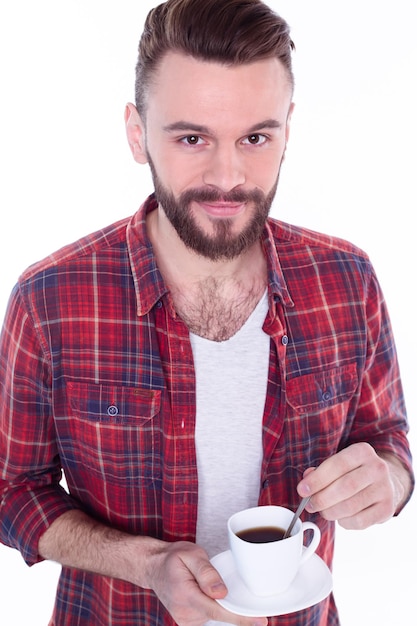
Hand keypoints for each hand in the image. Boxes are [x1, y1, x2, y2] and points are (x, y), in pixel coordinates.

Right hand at [145, 540, 266, 625]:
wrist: (153, 567)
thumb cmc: (174, 558)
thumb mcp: (191, 554)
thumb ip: (206, 572)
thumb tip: (222, 593)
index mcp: (186, 595)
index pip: (218, 611)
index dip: (241, 618)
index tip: (261, 620)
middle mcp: (185, 613)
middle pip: (219, 616)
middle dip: (235, 608)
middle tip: (241, 594)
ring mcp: (186, 620)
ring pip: (215, 618)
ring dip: (224, 607)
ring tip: (213, 586)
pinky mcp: (188, 623)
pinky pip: (209, 619)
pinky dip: (217, 610)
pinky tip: (213, 596)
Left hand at [297, 443, 409, 529]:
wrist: (384, 482)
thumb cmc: (353, 472)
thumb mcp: (338, 464)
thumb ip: (320, 471)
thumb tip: (306, 483)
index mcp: (362, 451)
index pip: (337, 465)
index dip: (317, 479)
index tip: (302, 490)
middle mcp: (377, 468)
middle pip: (344, 487)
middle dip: (321, 499)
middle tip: (309, 505)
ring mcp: (385, 489)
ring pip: (351, 506)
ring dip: (330, 512)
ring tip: (323, 511)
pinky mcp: (387, 509)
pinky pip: (360, 521)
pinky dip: (344, 522)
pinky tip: (340, 517)